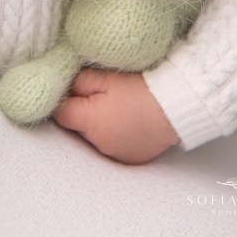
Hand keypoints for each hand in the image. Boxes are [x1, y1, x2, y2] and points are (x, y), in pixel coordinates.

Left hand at [53, 70, 179, 163]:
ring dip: (99, 125)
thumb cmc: (141, 89)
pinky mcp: (131, 159)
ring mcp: (115, 155)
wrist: (175, 107)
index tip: (71, 89)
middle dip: (82, 112)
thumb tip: (67, 86)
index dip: (63, 100)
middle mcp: (98, 145)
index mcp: (89, 123)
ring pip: (95, 138)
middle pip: (78, 128)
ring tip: (116, 106)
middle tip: (97, 94)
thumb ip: (81, 82)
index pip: (61, 115)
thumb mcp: (107, 77)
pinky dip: (116, 135)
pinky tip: (128, 120)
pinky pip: (114, 146)